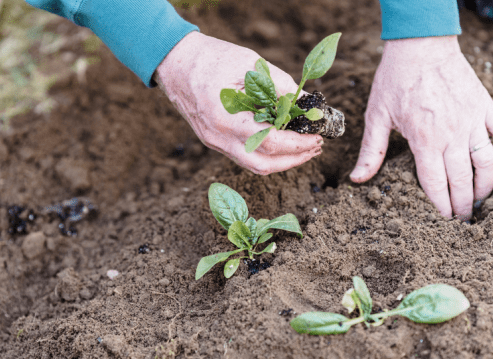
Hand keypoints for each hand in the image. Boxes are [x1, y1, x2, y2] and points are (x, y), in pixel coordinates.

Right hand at [155, 32, 321, 174]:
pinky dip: (266, 153)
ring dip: (281, 160)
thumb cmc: (211, 59)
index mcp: (226, 119)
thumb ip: (280, 86)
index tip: (317, 138)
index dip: (298, 145)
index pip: (270, 143)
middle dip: (293, 160)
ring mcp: (214, 142)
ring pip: (253, 165)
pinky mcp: (213, 140)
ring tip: (303, 147)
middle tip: (315, 147)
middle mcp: (219, 137)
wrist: (174, 62)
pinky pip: (244, 155)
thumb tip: (307, 105)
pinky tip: (281, 141)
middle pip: (262, 165)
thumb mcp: (250, 65)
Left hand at [350, 36, 492, 219]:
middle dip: (463, 205)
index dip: (440, 205)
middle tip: (463, 220)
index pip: (435, 183)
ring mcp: (472, 120)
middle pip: (462, 180)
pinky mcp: (486, 107)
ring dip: (486, 186)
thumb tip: (356, 179)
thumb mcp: (377, 116)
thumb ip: (371, 151)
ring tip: (481, 201)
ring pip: (487, 162)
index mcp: (424, 140)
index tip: (443, 220)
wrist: (420, 46)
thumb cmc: (395, 80)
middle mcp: (451, 134)